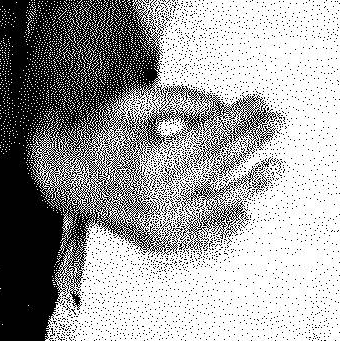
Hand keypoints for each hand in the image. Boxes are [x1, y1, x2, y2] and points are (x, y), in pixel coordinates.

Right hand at [32, 83, 279, 253]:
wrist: (62, 176)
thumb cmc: (98, 136)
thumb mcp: (134, 104)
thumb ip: (181, 101)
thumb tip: (222, 110)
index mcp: (154, 160)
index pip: (211, 135)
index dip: (241, 118)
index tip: (261, 104)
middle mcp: (161, 197)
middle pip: (220, 166)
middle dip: (253, 143)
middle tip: (278, 125)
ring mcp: (161, 224)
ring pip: (219, 205)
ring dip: (252, 185)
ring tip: (275, 167)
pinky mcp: (157, 240)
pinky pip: (201, 238)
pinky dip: (225, 226)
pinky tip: (244, 212)